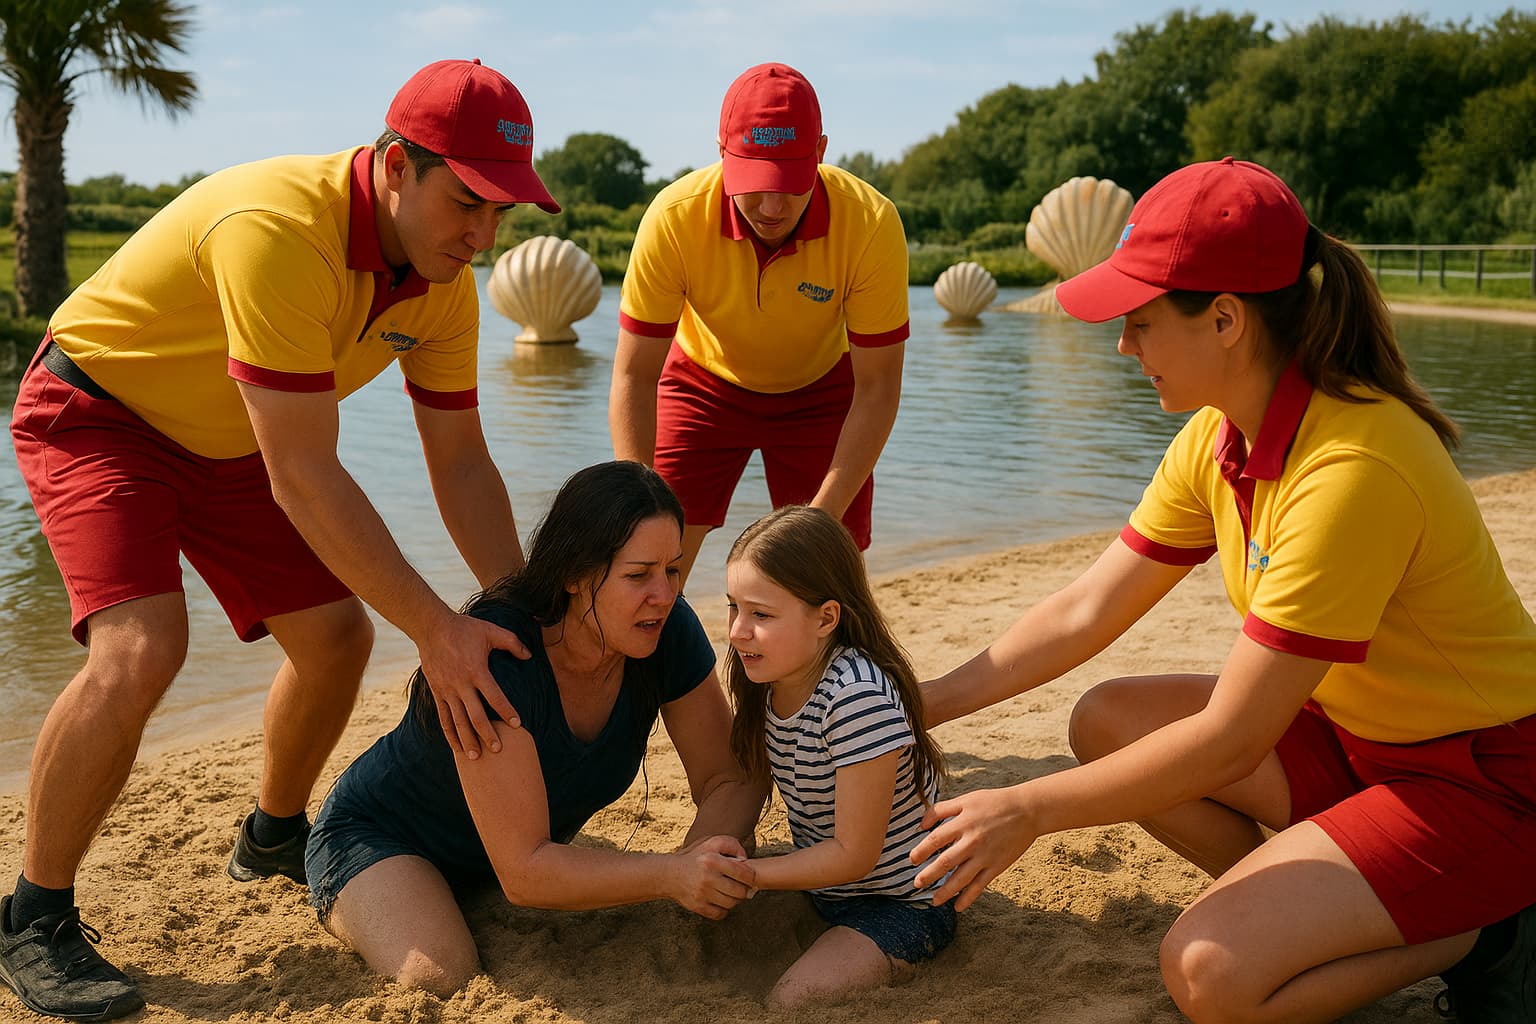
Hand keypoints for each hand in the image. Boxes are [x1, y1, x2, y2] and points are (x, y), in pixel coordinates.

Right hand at [418, 611, 531, 757]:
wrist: (432, 627)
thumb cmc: (465, 628)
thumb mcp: (491, 630)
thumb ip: (512, 643)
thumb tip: (529, 656)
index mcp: (477, 670)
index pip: (495, 696)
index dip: (507, 711)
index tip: (518, 725)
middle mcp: (461, 684)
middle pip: (475, 716)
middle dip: (487, 734)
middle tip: (498, 750)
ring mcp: (447, 690)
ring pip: (457, 721)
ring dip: (467, 740)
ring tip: (476, 757)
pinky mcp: (437, 693)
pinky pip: (443, 718)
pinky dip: (450, 734)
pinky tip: (456, 748)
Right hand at [669, 835, 755, 918]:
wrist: (670, 874)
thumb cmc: (695, 858)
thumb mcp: (711, 843)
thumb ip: (732, 845)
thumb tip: (745, 860)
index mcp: (712, 860)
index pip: (744, 874)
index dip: (750, 876)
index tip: (747, 876)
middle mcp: (708, 878)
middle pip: (740, 891)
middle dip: (743, 889)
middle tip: (739, 885)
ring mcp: (702, 894)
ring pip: (732, 903)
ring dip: (734, 899)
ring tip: (729, 892)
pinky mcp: (698, 907)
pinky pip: (721, 913)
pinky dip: (724, 909)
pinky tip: (720, 900)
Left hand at [909, 785, 1039, 911]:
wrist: (1027, 811)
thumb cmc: (994, 802)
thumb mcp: (966, 799)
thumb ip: (941, 810)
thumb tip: (921, 825)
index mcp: (962, 823)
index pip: (936, 839)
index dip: (921, 850)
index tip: (912, 860)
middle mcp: (972, 841)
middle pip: (945, 862)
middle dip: (929, 875)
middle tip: (916, 884)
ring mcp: (985, 856)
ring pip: (961, 878)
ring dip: (945, 891)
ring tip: (934, 901)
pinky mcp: (997, 866)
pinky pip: (980, 885)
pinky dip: (968, 898)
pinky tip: (958, 907)